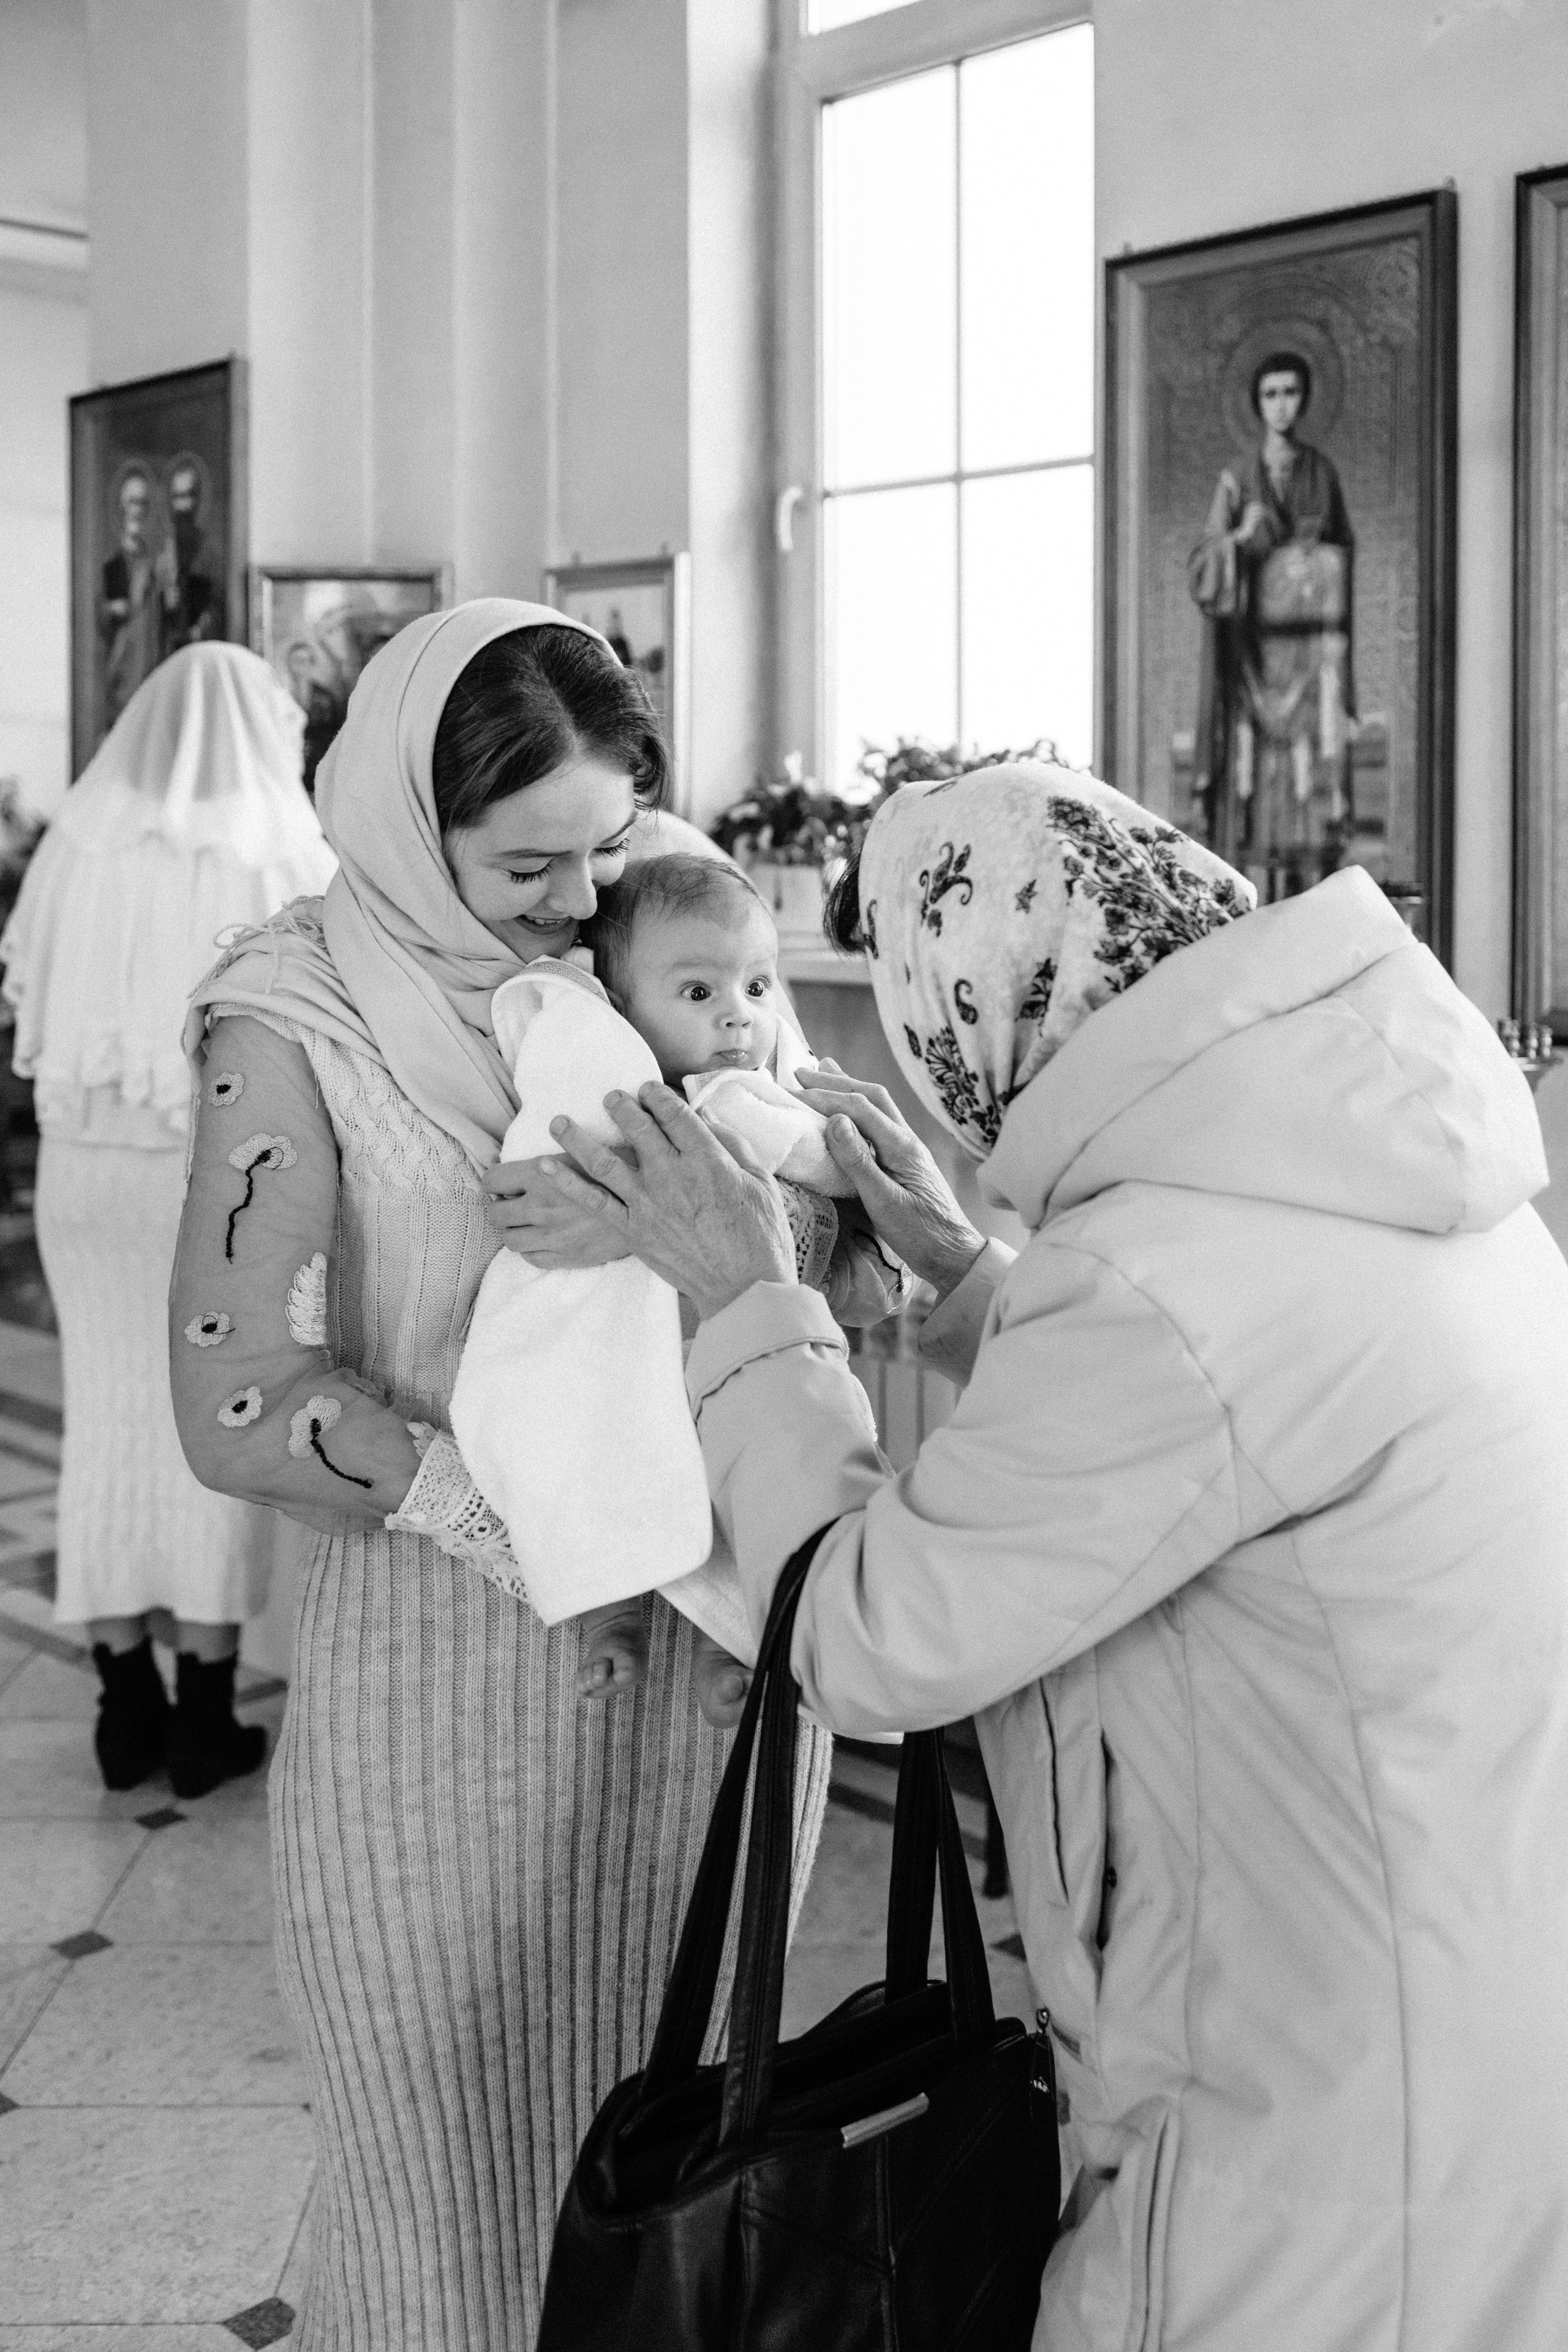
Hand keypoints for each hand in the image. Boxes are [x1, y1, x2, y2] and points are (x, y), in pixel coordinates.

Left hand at [483, 1155, 632, 1268]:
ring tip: (525, 1223)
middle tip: (512, 1203)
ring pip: (509, 1238)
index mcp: (540, 1173)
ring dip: (513, 1229)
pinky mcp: (564, 1256)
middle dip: (499, 1206)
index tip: (504, 1183)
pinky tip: (542, 1238)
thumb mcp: (584, 1152)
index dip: (495, 1181)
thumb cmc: (621, 1170)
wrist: (653, 1205)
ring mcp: (551, 1235)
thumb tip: (525, 1162)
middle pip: (495, 1212)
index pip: (492, 1180)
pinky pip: (530, 1258)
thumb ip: (552, 1158)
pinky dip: (530, 1248)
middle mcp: (539, 1206)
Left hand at [541, 1083, 797, 1319]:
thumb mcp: (760, 1183)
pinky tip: (547, 1167)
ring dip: (578, 1138)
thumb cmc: (760, 1237)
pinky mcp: (633, 1231)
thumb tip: (710, 1123)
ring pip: (604, 1161)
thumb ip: (733, 1147)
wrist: (744, 1288)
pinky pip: (593, 1201)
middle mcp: (673, 1176)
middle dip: (620, 1107)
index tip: (648, 1087)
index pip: (675, 1115)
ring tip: (559, 1122)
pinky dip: (568, 1182)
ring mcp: (648, 1204)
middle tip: (610, 1097)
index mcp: (708, 1160)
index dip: (659, 1096)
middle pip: (637, 1129)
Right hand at [794, 1062, 984, 1299]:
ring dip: (849, 1087)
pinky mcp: (906, 1161)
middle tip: (800, 1072)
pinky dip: (858, 1107)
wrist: (955, 1256)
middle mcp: (906, 1140)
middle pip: (871, 1096)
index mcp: (901, 1146)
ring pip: (877, 1106)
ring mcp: (908, 1149)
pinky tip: (848, 1113)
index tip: (792, 1092)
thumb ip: (859, 1162)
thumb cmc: (921, 1236)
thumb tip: (836, 1120)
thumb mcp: (885, 1203)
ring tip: (824, 1073)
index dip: (825, 1096)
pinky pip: (879, 1122)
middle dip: (835, 1081)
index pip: (859, 1108)